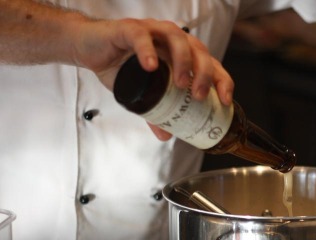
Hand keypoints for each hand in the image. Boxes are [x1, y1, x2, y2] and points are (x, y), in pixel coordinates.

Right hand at [71, 18, 233, 140]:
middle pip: (199, 51)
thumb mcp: (142, 94)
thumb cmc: (120, 65)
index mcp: (181, 53)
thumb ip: (156, 112)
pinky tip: (151, 66)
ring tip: (181, 84)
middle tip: (199, 96)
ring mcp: (152, 31)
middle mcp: (171, 39)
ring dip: (183, 61)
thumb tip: (166, 135)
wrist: (89, 49)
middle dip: (205, 74)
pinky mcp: (128, 29)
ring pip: (177, 38)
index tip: (226, 100)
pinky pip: (141, 36)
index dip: (221, 81)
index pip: (210, 64)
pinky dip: (147, 50)